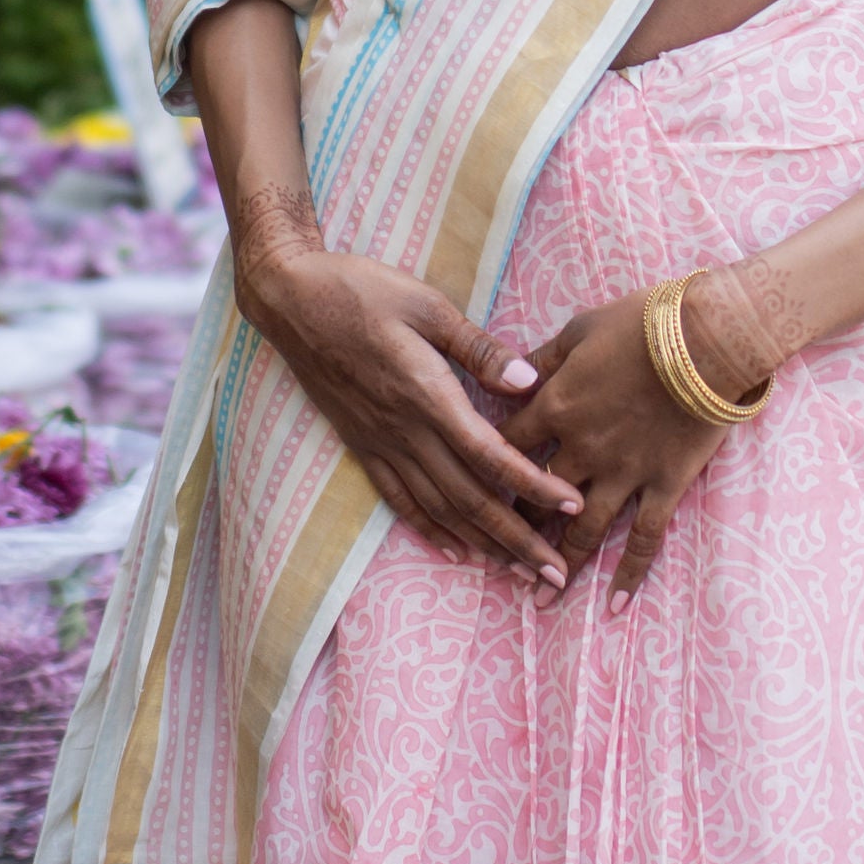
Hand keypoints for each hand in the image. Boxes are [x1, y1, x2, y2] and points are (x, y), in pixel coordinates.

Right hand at [240, 235, 582, 587]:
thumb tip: (528, 380)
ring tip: (518, 572)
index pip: (491, 454)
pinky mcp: (361, 445)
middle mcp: (406, 430)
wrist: (291, 300)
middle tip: (556, 573)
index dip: (534, 484)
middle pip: (471, 498)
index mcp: (428, 394)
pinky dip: (430, 530)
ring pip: (439, 508)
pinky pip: (400, 500)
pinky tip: (454, 552)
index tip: (572, 505)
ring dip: (481, 544)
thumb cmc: (362, 290)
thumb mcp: (426, 303)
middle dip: (518, 538)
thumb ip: (477, 347)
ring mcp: (381, 443)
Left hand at [497, 281, 762, 612]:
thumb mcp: (579, 329)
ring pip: (583, 531)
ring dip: (560, 566)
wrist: (708, 335)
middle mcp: (582, 448)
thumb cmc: (642, 321)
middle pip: (536, 499)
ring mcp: (624, 472)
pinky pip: (644, 540)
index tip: (472, 491)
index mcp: (556, 405)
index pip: (506, 446)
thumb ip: (541, 358)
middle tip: (496, 563)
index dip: (486, 470)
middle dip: (513, 531)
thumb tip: (509, 376)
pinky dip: (630, 575)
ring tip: (540, 601)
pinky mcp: (664, 485)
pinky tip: (614, 607)